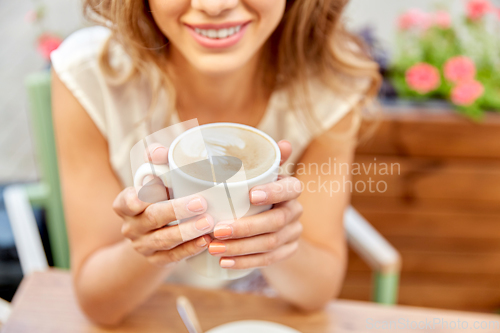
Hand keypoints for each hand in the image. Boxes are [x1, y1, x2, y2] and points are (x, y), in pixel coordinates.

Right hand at [113, 144, 213, 266]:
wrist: (155, 232)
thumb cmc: (160, 196)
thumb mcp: (155, 178)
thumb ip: (157, 161)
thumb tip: (160, 152)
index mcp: (126, 204)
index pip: (125, 201)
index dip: (134, 198)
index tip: (150, 191)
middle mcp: (131, 226)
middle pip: (152, 218)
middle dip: (176, 210)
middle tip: (201, 203)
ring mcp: (143, 245)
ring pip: (164, 239)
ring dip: (187, 231)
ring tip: (208, 222)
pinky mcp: (157, 260)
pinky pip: (173, 256)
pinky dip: (190, 249)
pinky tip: (206, 240)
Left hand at [208, 141, 303, 268]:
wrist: (278, 223)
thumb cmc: (259, 189)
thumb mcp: (260, 173)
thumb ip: (264, 158)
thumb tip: (282, 142)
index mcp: (291, 188)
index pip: (290, 188)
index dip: (273, 192)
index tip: (250, 194)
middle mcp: (296, 211)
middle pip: (276, 221)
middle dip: (245, 227)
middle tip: (217, 230)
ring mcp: (293, 233)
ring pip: (270, 244)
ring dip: (240, 248)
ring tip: (214, 248)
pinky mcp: (288, 251)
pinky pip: (268, 260)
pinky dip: (245, 262)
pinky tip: (224, 262)